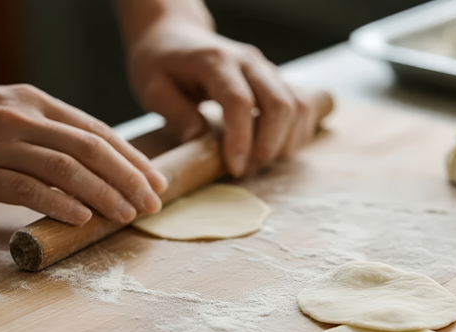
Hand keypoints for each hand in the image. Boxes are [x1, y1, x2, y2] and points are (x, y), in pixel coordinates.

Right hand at [0, 81, 167, 224]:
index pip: (95, 130)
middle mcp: (21, 117)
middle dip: (129, 177)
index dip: (130, 157)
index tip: (155, 179)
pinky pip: (28, 188)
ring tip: (128, 214)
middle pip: (91, 148)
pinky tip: (83, 217)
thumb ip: (35, 132)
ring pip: (68, 168)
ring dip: (105, 193)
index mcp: (30, 102)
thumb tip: (75, 165)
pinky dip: (61, 203)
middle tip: (154, 202)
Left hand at [126, 19, 316, 176]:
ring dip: (284, 143)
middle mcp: (249, 61)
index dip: (241, 140)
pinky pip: (302, 107)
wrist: (175, 36)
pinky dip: (295, 134)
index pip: (240, 101)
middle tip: (246, 171)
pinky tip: (274, 151)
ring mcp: (267, 69)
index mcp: (215, 61)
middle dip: (268, 147)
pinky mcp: (277, 79)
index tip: (235, 169)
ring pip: (297, 107)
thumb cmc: (161, 64)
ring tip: (257, 164)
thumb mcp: (153, 88)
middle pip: (279, 105)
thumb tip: (199, 141)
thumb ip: (175, 114)